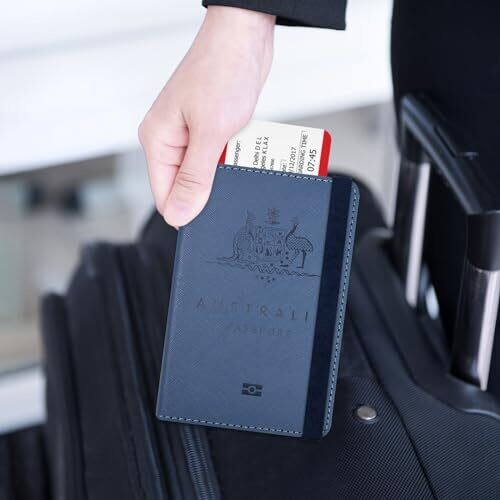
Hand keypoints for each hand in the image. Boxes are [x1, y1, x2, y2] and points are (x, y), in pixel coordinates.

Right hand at [139, 6, 274, 226]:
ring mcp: (188, 135)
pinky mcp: (206, 129)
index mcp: (158, 141)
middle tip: (229, 178)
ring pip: (202, 174)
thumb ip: (194, 178)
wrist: (244, 37)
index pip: (165, 196)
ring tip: (236, 157)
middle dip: (207, 191)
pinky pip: (215, 158)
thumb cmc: (223, 72)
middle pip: (184, 187)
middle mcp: (169, 140)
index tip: (211, 217)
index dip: (187, 211)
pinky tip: (240, 150)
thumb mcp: (209, 133)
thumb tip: (179, 213)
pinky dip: (229, 159)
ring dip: (221, 173)